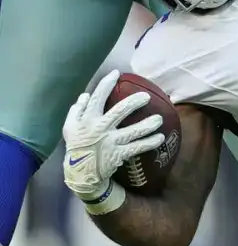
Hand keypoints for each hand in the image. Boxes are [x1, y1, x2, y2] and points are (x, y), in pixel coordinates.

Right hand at [62, 70, 165, 198]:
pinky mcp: (118, 154)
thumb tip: (85, 95)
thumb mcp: (70, 127)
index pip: (97, 98)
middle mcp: (100, 129)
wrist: (80, 172)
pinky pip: (137, 147)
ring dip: (147, 125)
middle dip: (134, 103)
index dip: (106, 84)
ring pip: (132, 131)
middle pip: (119, 112)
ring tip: (159, 119)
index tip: (117, 73)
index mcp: (87, 119)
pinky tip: (160, 138)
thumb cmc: (77, 146)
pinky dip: (149, 143)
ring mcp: (110, 142)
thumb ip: (77, 110)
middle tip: (146, 97)